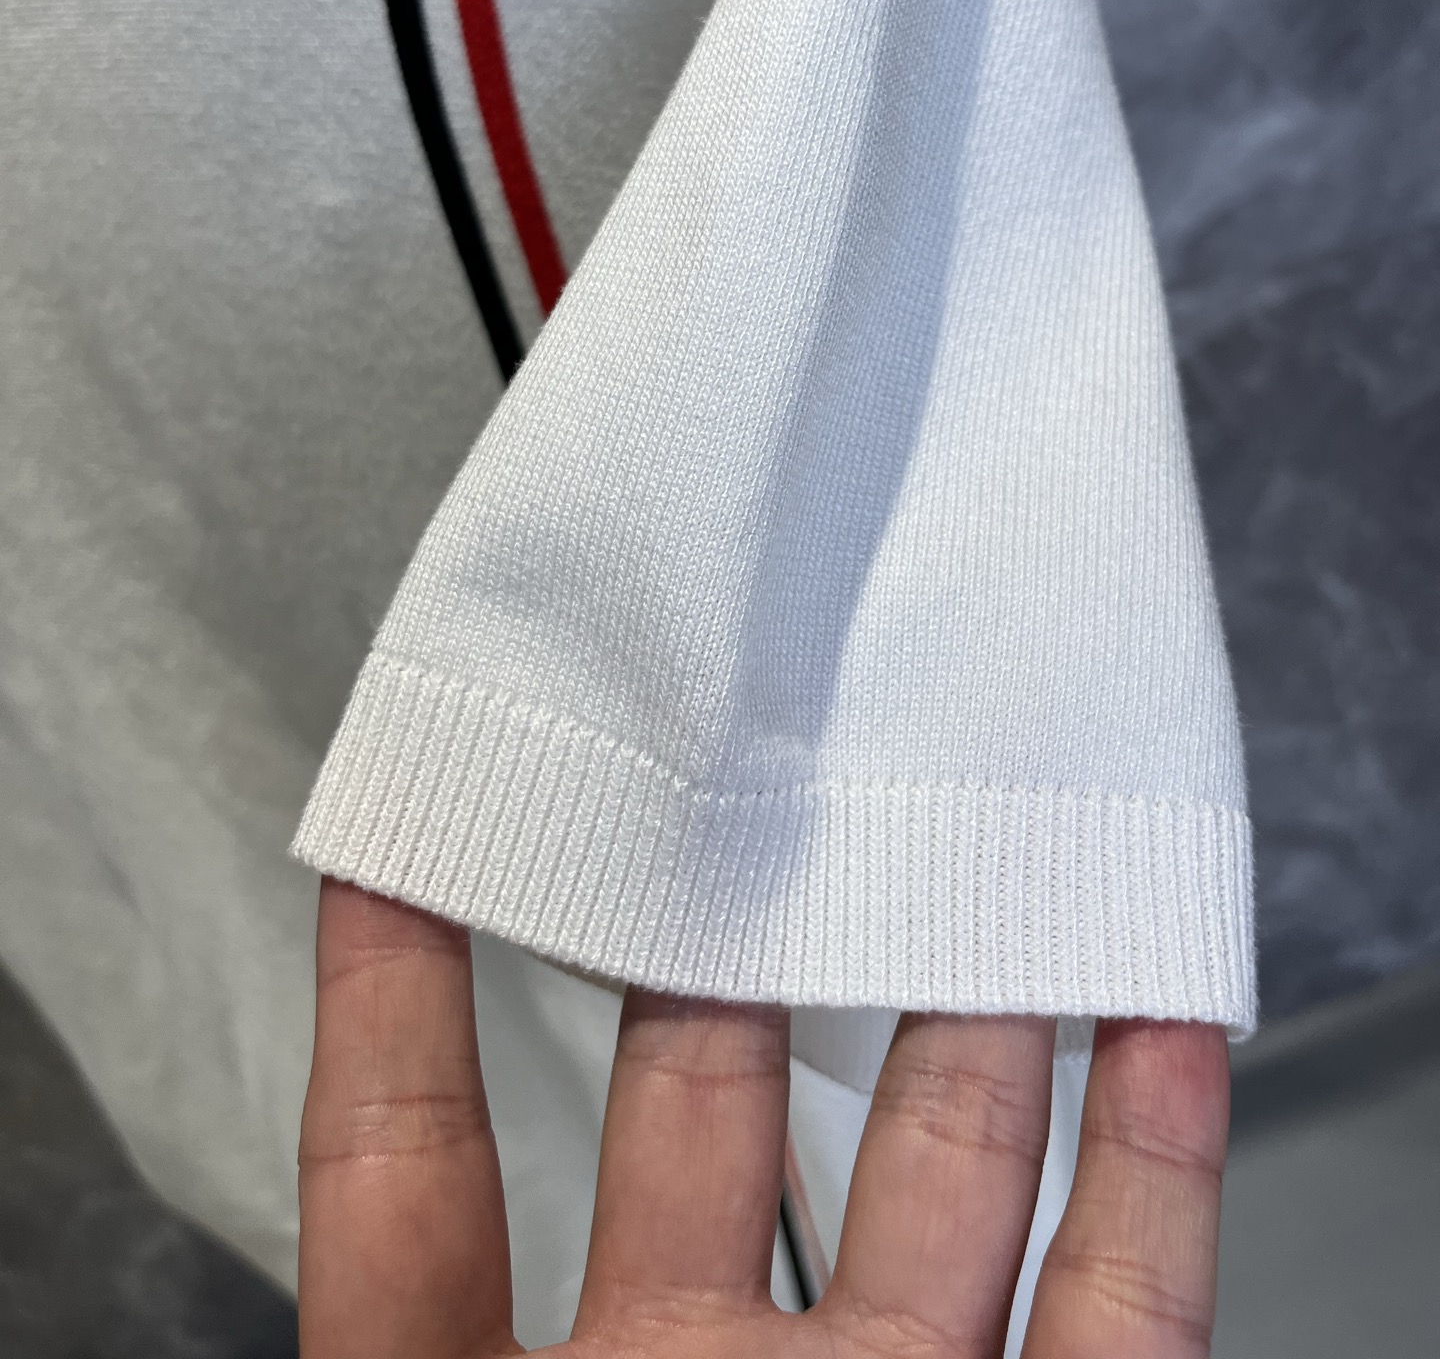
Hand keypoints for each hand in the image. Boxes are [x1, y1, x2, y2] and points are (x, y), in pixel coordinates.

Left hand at [299, 878, 1228, 1356]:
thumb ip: (379, 1327)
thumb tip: (318, 1042)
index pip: (418, 1166)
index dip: (406, 989)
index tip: (412, 832)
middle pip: (708, 1130)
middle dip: (746, 954)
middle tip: (768, 781)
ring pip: (938, 1198)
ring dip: (973, 1022)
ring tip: (989, 848)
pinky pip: (1124, 1331)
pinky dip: (1158, 1183)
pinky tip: (1166, 1040)